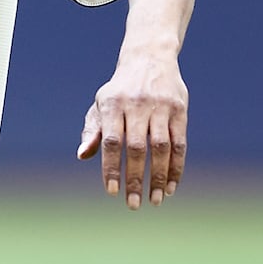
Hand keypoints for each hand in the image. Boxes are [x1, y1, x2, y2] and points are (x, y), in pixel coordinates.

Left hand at [77, 53, 187, 208]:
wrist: (149, 59)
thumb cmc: (120, 90)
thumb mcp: (101, 104)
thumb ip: (93, 130)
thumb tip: (83, 155)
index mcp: (112, 104)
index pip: (111, 141)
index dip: (111, 167)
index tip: (111, 192)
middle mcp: (136, 105)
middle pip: (136, 148)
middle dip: (135, 179)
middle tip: (133, 204)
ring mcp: (160, 107)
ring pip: (160, 148)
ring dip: (158, 177)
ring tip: (154, 200)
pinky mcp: (180, 110)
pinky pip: (179, 144)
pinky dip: (176, 167)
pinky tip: (170, 187)